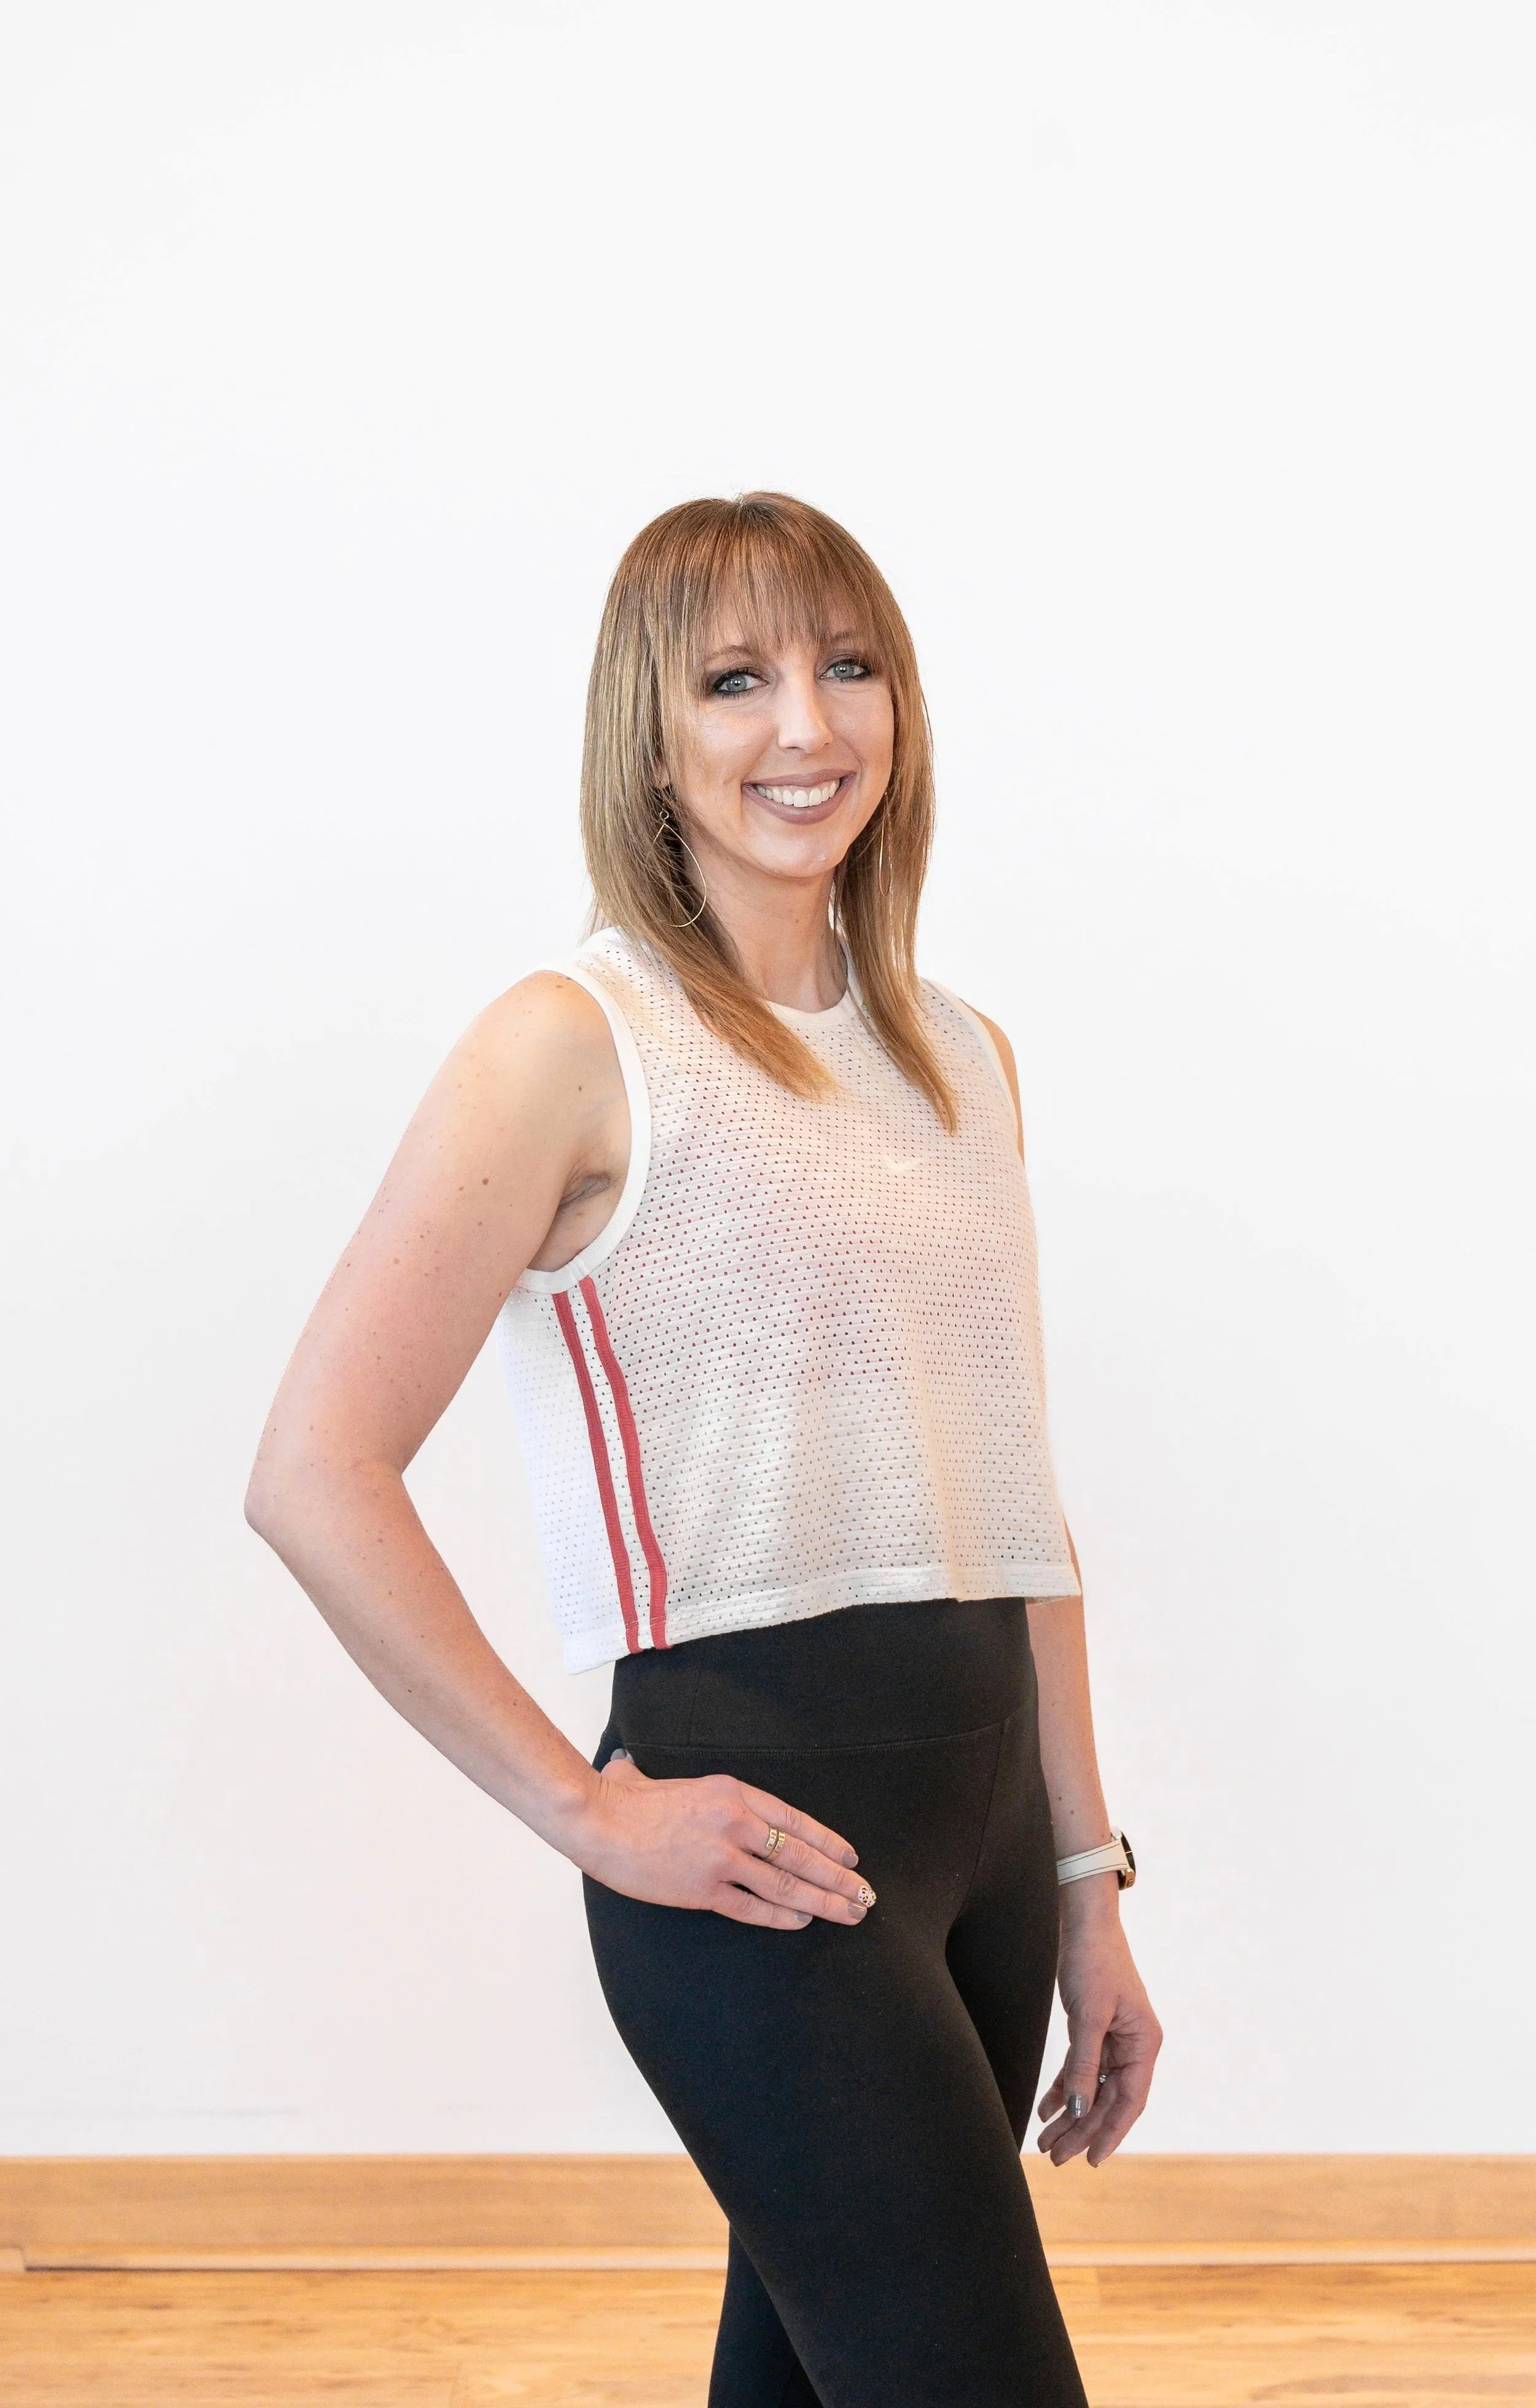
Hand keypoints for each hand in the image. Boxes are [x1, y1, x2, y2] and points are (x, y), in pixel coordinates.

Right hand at [574, 1750, 875, 1929]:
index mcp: (733, 1792)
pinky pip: (752, 1907)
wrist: (597, 1822)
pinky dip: (781, 1915)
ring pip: (785, 1885)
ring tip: (849, 1913)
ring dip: (823, 1902)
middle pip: (800, 1855)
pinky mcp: (703, 1889)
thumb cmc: (625, 1799)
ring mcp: (721, 1858)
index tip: (850, 1857)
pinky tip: (802, 1921)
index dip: (827, 1841)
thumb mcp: (671, 1780)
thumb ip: (681, 1786)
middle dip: (838, 1877)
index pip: (794, 1820)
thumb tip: (649, 1773)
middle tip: (865, 1893)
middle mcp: (735, 1823)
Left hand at [1036, 1881, 1161, 2166]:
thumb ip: (1085, 2066)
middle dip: (1082, 2130)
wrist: (1084, 1922)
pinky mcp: (1093, 2028)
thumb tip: (1081, 2113)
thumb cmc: (1093, 1962)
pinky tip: (1046, 2110)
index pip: (1130, 2101)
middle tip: (1055, 2157)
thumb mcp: (1088, 2016)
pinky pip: (1080, 2070)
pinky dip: (1064, 2090)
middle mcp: (1132, 2045)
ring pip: (1092, 2089)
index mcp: (1143, 2044)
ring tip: (1045, 2142)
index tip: (1091, 2161)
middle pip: (1108, 2100)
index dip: (1111, 2133)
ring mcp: (1113, 2038)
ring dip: (1070, 2115)